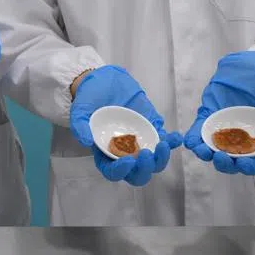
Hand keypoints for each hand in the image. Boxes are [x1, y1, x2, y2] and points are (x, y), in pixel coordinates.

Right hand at [69, 65, 181, 185]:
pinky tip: (176, 137)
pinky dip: (172, 142)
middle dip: (144, 169)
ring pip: (154, 162)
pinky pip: (165, 142)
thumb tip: (87, 142)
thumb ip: (79, 125)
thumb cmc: (90, 97)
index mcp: (105, 152)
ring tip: (164, 145)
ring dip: (161, 159)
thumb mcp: (79, 110)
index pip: (112, 171)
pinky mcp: (152, 130)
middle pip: (137, 174)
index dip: (121, 171)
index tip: (129, 161)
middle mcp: (124, 152)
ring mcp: (140, 143)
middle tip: (146, 155)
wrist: (104, 80)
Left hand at [184, 51, 254, 175]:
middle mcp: (241, 139)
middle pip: (232, 159)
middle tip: (220, 158)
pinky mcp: (209, 115)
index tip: (242, 163)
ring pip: (213, 148)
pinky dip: (194, 138)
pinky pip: (199, 130)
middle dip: (225, 163)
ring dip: (206, 153)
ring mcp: (224, 128)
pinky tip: (189, 141)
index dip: (249, 166)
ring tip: (203, 151)